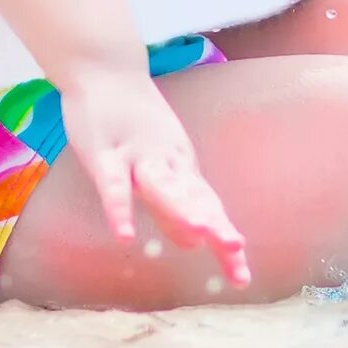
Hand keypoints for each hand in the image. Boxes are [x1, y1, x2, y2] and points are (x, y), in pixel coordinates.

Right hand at [54, 64, 251, 290]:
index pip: (209, 209)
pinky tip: (124, 235)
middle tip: (235, 251)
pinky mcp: (105, 151)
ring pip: (160, 186)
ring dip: (179, 208)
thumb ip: (171, 205)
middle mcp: (168, 162)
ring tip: (199, 235)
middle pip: (194, 198)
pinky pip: (113, 184)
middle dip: (214, 225)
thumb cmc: (131, 124)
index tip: (242, 277)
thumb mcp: (155, 168)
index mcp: (182, 169)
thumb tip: (193, 243)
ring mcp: (137, 154)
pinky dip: (119, 209)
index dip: (223, 241)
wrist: (106, 71)